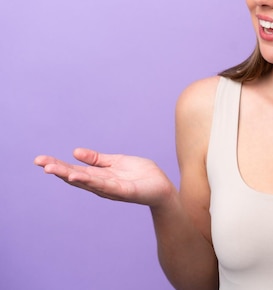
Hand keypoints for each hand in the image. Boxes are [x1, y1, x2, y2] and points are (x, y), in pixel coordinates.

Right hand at [34, 148, 175, 207]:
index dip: (57, 164)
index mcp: (99, 176)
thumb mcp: (116, 161)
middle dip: (58, 169)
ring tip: (53, 169)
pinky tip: (78, 177)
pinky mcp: (124, 191)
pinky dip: (92, 181)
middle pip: (75, 176)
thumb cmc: (141, 175)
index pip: (74, 170)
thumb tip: (75, 152)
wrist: (162, 187)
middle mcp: (101, 184)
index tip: (40, 159)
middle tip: (40, 163)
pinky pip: (106, 186)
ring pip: (87, 182)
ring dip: (69, 175)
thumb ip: (97, 159)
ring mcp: (111, 189)